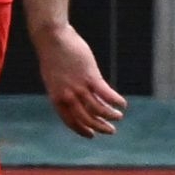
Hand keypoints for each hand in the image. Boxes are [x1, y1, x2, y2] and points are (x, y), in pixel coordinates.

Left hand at [33, 23, 126, 137]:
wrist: (51, 38)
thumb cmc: (52, 56)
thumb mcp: (55, 78)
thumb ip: (65, 90)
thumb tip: (79, 99)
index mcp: (56, 98)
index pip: (70, 121)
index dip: (81, 130)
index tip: (91, 135)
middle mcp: (68, 96)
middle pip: (86, 119)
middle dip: (100, 127)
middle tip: (111, 131)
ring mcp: (79, 87)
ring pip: (98, 109)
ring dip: (110, 115)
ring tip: (119, 116)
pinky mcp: (90, 76)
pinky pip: (106, 94)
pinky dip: (115, 101)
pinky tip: (122, 104)